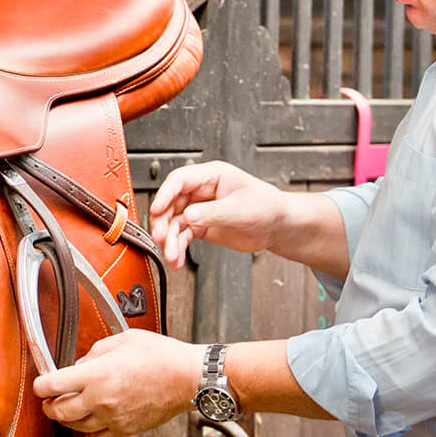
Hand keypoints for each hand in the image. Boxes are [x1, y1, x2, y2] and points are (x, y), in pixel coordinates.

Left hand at [32, 330, 202, 436]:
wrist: (188, 378)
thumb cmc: (161, 356)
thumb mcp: (122, 340)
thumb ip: (95, 351)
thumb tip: (81, 363)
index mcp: (97, 374)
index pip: (53, 384)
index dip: (40, 385)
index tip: (39, 385)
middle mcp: (101, 399)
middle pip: (60, 411)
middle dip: (49, 406)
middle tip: (48, 401)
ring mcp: (113, 418)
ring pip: (77, 427)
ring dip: (67, 419)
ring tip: (67, 410)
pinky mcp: (126, 430)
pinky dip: (88, 432)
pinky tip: (88, 423)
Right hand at [149, 160, 287, 264]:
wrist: (278, 226)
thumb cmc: (268, 207)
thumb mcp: (241, 209)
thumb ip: (214, 213)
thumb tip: (189, 217)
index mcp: (211, 176)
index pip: (180, 180)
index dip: (165, 194)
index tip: (157, 209)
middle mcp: (201, 191)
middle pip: (171, 203)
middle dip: (164, 222)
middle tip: (162, 238)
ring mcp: (200, 209)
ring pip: (174, 222)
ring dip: (170, 240)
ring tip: (172, 256)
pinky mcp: (201, 226)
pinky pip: (183, 236)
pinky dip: (178, 248)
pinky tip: (177, 260)